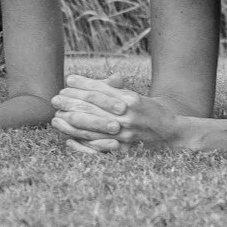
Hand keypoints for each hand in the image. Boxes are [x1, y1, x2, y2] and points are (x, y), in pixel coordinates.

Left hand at [51, 73, 187, 155]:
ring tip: (56, 117)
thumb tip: (84, 82)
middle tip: (55, 98)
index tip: (67, 81)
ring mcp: (125, 131)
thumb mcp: (133, 95)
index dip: (82, 85)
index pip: (100, 90)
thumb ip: (112, 89)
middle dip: (71, 102)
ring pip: (92, 126)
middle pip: (93, 106)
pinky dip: (82, 141)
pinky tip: (69, 137)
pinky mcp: (124, 146)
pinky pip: (99, 144)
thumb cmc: (149, 110)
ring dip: (72, 121)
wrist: (170, 132)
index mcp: (129, 98)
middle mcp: (126, 113)